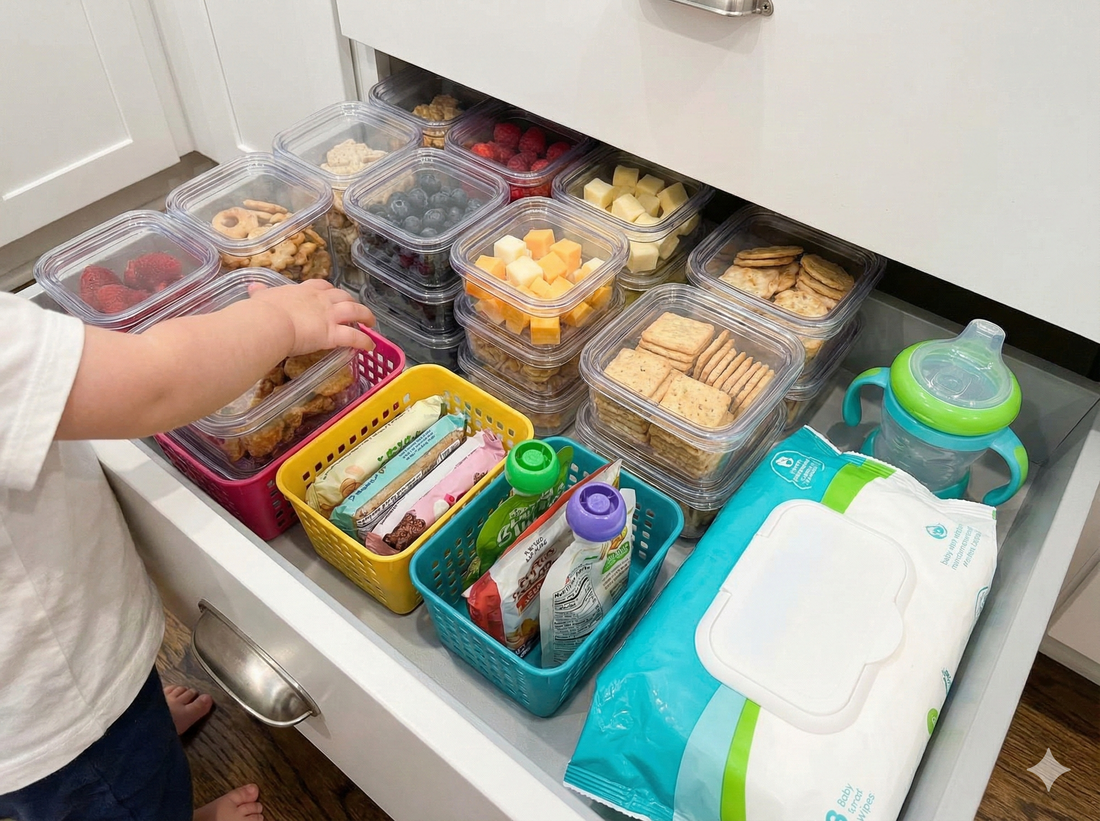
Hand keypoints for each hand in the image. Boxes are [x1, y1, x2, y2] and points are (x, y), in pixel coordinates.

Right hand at [247, 279, 375, 356]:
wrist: (269, 322)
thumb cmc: (262, 311)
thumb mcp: (261, 297)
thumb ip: (261, 293)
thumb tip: (253, 288)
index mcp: (304, 291)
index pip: (322, 286)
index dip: (329, 290)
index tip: (332, 295)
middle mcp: (320, 300)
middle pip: (343, 296)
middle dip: (351, 301)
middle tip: (356, 310)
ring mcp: (329, 316)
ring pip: (355, 312)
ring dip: (366, 316)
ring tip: (371, 322)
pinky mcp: (333, 334)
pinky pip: (355, 337)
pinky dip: (365, 341)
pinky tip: (370, 347)